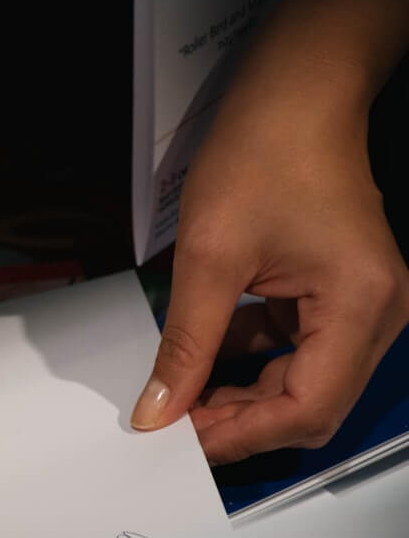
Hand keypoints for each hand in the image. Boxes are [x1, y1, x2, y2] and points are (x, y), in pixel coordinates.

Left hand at [131, 94, 408, 463]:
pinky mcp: (338, 296)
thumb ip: (185, 343)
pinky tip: (206, 359)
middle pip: (310, 404)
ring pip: (301, 384)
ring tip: (183, 396)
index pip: (308, 407)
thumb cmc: (263, 153)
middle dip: (240, 420)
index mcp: (361, 305)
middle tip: (176, 422)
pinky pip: (296, 351)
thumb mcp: (208, 258)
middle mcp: (378, 314)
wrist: (294, 95)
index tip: (183, 442)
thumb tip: (160, 407)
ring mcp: (362, 306)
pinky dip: (250, 363)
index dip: (242, 434)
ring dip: (242, 396)